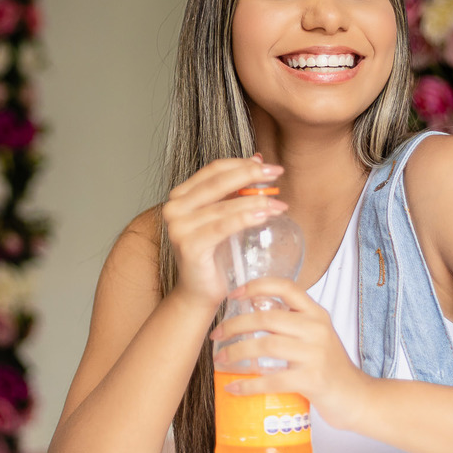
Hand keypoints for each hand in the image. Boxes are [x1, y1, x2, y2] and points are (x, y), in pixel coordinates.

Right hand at [160, 156, 287, 309]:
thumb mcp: (225, 217)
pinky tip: (265, 216)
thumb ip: (235, 190)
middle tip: (276, 174)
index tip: (268, 165)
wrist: (199, 293)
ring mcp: (178, 226)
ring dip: (256, 201)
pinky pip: (223, 226)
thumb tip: (258, 159)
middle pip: (218, 181)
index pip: (213, 170)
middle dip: (251, 174)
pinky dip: (246, 218)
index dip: (242, 164)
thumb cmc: (214, 256)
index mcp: (181, 196)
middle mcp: (174, 207)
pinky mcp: (189, 245)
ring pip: (224, 205)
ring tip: (279, 203)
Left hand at [209, 276, 374, 431]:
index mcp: (316, 313)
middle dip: (235, 325)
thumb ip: (290, 322)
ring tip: (221, 359)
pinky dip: (248, 384)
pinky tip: (234, 387)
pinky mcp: (312, 380)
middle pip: (266, 319)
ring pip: (265, 346)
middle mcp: (317, 329)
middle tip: (217, 334)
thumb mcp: (315, 336)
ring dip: (236, 352)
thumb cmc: (330, 367)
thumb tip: (251, 309)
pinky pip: (271, 380)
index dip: (256, 286)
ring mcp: (316, 354)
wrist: (357, 398)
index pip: (286, 287)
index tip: (233, 295)